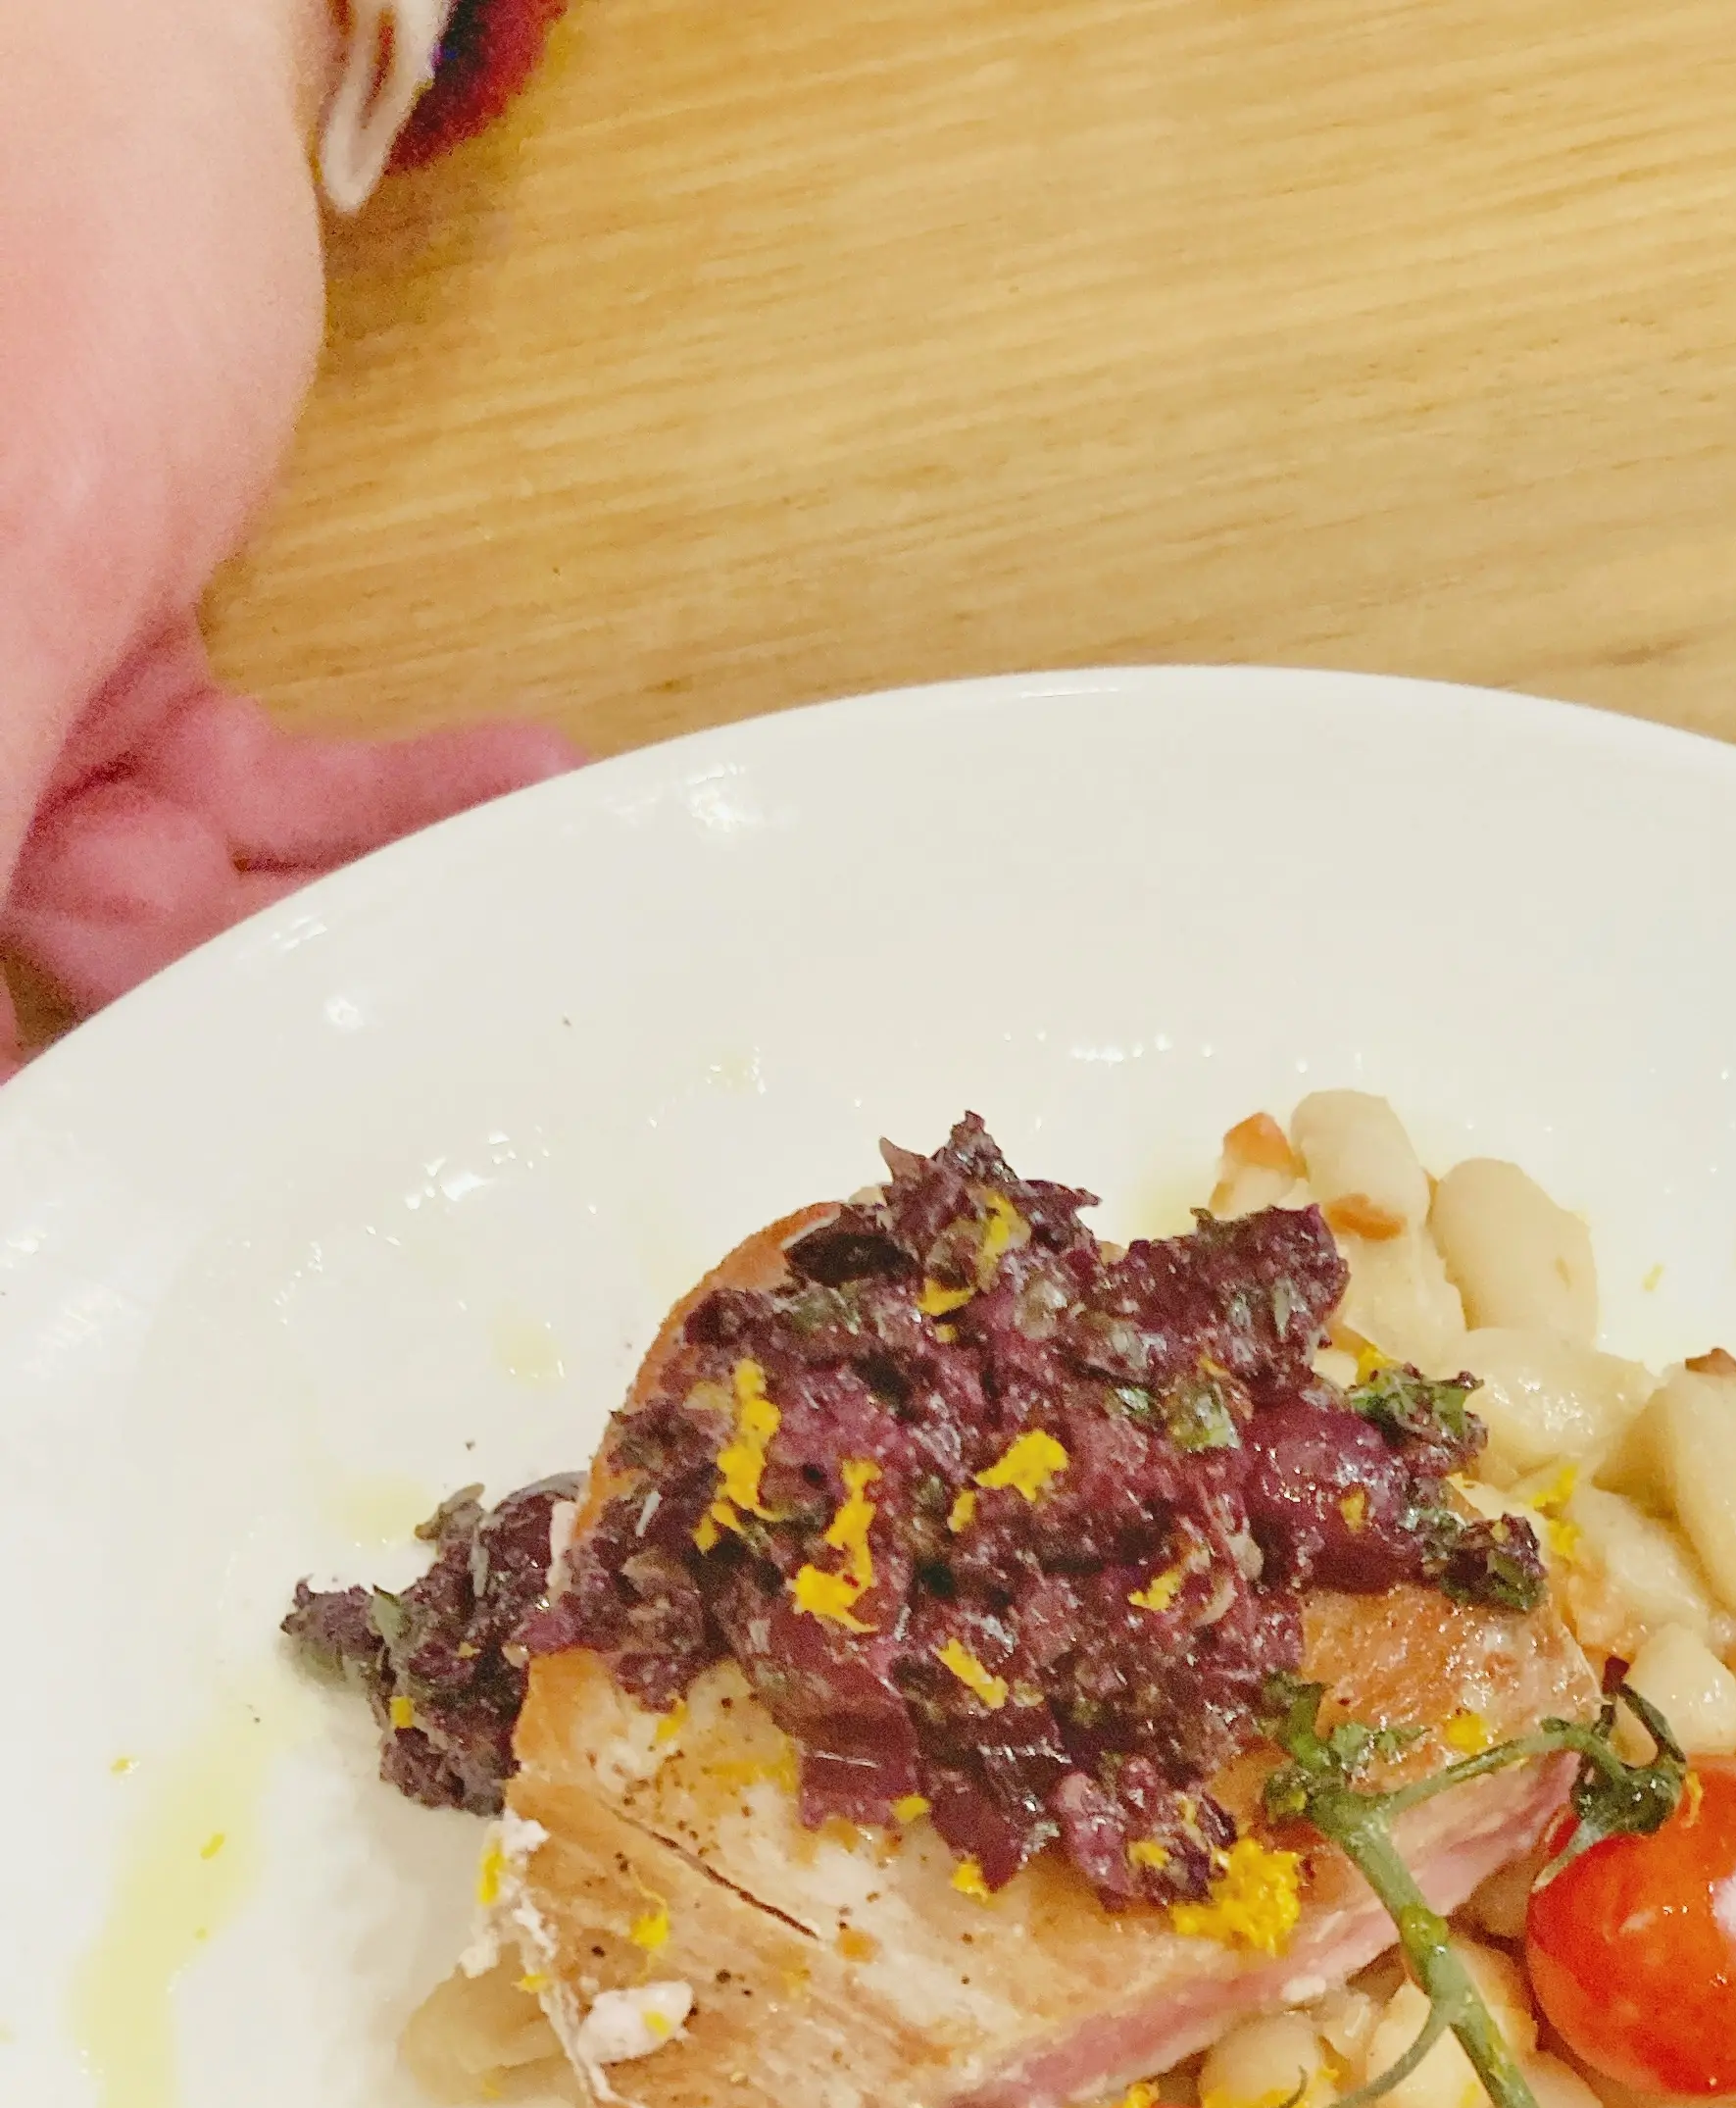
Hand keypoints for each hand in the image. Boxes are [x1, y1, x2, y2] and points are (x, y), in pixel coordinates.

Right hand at [0, 0, 577, 1071]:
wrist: (137, 52)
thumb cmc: (63, 237)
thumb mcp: (27, 540)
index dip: (79, 1108)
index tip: (185, 1202)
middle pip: (90, 961)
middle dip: (277, 990)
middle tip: (446, 1011)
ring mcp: (32, 718)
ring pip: (205, 898)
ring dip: (379, 886)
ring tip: (523, 852)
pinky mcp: (137, 686)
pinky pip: (272, 804)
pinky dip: (399, 800)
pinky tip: (518, 774)